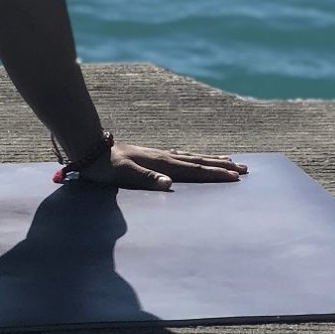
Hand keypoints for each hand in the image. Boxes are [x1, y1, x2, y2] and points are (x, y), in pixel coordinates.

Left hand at [72, 142, 249, 191]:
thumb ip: (146, 179)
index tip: (236, 177)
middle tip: (245, 169)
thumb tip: (169, 184)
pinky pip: (181, 156)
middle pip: (199, 161)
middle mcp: (164, 157)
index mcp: (161, 164)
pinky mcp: (151, 155)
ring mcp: (158, 155)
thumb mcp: (123, 174)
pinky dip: (194, 157)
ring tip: (230, 160)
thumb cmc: (104, 166)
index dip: (216, 174)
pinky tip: (195, 158)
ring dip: (212, 160)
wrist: (89, 149)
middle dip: (222, 166)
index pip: (195, 170)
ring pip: (192, 157)